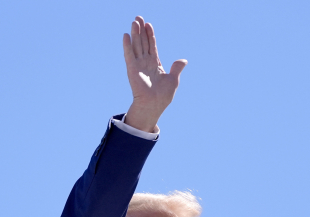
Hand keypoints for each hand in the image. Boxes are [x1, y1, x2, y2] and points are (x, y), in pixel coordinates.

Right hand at [122, 16, 186, 132]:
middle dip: (141, 30)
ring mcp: (138, 65)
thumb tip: (183, 60)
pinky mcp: (132, 69)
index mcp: (154, 63)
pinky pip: (129, 55)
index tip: (149, 24)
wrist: (154, 105)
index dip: (150, 35)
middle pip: (143, 42)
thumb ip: (176, 68)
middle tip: (138, 17)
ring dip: (135, 34)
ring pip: (136, 45)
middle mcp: (145, 62)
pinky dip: (127, 45)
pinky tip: (126, 35)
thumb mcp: (173, 80)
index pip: (152, 45)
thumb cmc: (163, 96)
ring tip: (134, 21)